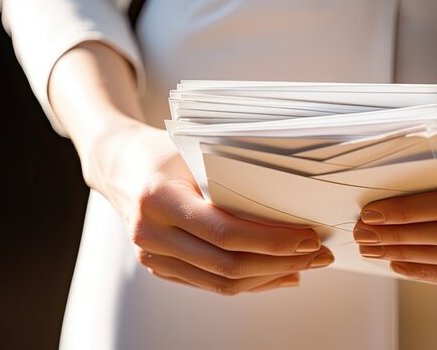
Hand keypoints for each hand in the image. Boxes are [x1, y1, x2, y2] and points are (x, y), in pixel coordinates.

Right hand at [86, 125, 334, 294]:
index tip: (308, 237)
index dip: (272, 241)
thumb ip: (233, 177)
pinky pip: (211, 284)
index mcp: (158, 199)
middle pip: (227, 265)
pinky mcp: (160, 268)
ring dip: (270, 277)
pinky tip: (280, 274)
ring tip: (307, 264)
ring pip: (221, 283)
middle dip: (281, 262)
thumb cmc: (162, 151)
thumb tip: (292, 203)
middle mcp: (151, 234)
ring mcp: (152, 257)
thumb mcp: (195, 151)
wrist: (117, 164)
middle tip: (318, 254)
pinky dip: (250, 282)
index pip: (225, 233)